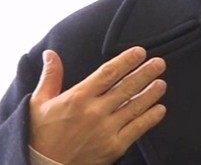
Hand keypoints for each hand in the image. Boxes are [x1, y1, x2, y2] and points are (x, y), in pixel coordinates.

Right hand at [29, 47, 166, 164]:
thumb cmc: (38, 136)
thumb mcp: (38, 104)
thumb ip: (51, 77)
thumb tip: (51, 54)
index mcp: (78, 98)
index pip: (109, 73)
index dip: (127, 60)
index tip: (140, 52)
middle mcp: (95, 112)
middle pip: (127, 87)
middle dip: (146, 73)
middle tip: (159, 63)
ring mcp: (106, 130)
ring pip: (135, 107)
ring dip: (151, 94)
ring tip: (162, 83)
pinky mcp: (113, 148)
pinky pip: (137, 129)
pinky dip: (150, 118)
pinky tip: (159, 110)